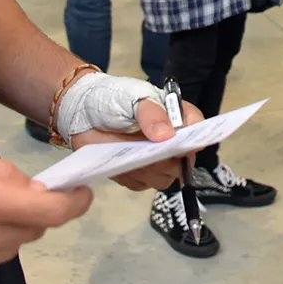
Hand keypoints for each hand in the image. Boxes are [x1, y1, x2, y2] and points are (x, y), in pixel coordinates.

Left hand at [67, 97, 203, 192]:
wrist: (83, 112)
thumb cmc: (114, 98)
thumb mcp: (134, 98)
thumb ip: (151, 114)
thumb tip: (168, 136)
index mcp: (178, 117)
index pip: (199, 129)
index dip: (194, 139)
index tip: (180, 146)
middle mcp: (172, 141)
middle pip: (185, 162)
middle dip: (167, 160)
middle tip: (147, 152)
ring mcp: (156, 160)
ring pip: (165, 178)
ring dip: (147, 170)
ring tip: (128, 154)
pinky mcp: (137, 175)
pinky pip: (142, 185)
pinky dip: (130, 177)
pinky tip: (120, 163)